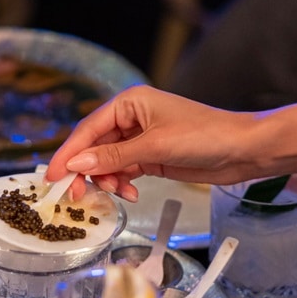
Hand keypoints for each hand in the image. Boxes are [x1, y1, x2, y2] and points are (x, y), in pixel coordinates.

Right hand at [46, 85, 251, 200]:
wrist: (243, 150)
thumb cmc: (205, 136)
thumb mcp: (155, 147)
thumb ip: (114, 157)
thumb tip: (77, 164)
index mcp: (130, 102)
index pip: (89, 129)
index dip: (68, 153)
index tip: (53, 175)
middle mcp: (131, 118)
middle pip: (94, 147)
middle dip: (86, 171)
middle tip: (76, 195)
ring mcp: (141, 139)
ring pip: (107, 162)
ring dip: (107, 180)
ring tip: (117, 193)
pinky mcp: (151, 157)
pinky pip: (123, 171)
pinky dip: (122, 183)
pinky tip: (130, 193)